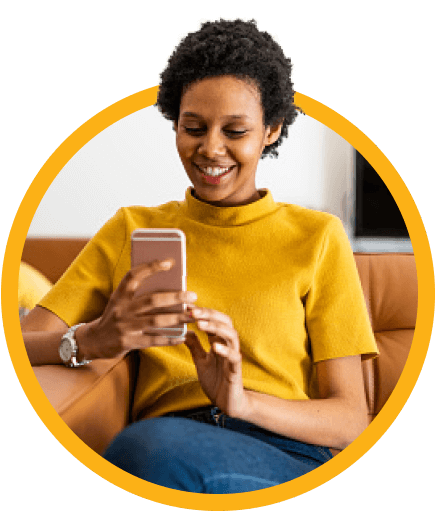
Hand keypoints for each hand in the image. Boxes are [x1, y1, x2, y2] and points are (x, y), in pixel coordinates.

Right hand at [77, 259, 196, 359]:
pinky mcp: (128, 342)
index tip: (170, 262)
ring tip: (193, 316)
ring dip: (177, 318)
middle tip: (192, 296)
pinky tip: (182, 336)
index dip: (151, 267)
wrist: (94, 341)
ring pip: (155, 321)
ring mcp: (124, 326)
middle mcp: (121, 309)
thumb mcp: (121, 302)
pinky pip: (153, 341)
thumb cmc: (116, 317)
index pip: (133, 276)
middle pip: (151, 300)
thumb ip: (139, 294)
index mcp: (119, 295)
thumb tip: (170, 286)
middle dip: (175, 297)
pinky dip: (169, 338)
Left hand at [184, 307, 251, 418]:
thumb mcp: (200, 360)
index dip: (201, 311)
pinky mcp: (236, 370)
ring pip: (231, 335)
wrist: (227, 403)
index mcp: (218, 341)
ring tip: (201, 324)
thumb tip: (185, 330)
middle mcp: (227, 345)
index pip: (213, 319)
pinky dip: (225, 350)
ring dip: (216, 327)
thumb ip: (194, 345)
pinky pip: (234, 357)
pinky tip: (215, 346)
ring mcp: (233, 356)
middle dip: (209, 314)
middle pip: (224, 321)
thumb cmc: (216, 380)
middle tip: (193, 311)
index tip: (187, 305)